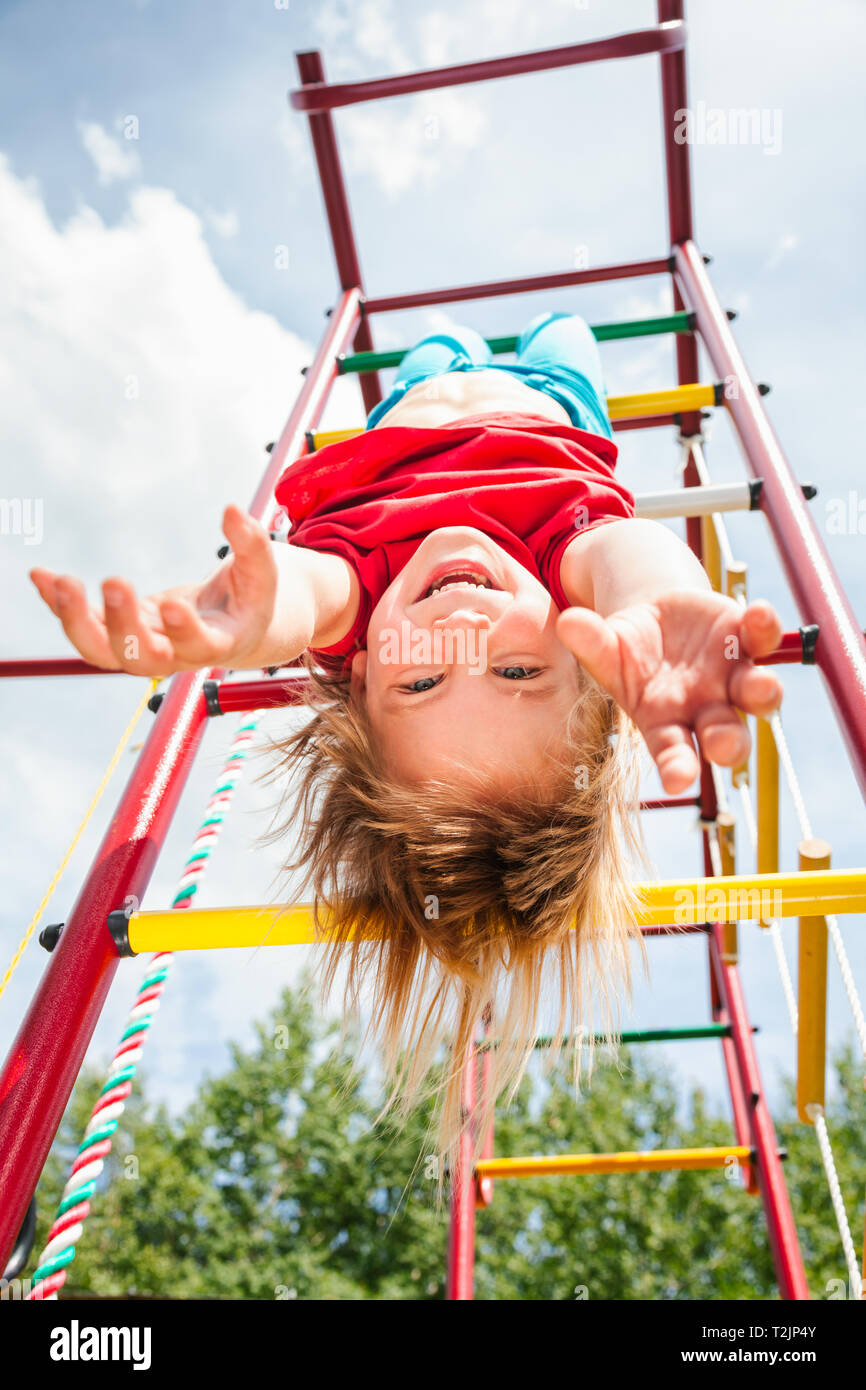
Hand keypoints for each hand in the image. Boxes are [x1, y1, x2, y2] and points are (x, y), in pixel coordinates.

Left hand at [29, 506, 278, 675]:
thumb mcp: (263, 572)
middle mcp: (175, 655)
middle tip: (114, 581)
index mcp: (217, 644)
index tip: (172, 605)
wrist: (231, 626)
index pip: (199, 647)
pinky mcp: (119, 632)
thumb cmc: (250, 598)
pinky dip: (59, 604)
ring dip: (76, 621)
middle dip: (122, 625)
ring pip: (101, 651)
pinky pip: (84, 625)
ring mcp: (143, 647)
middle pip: (141, 657)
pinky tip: (40, 576)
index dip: (184, 631)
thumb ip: (253, 545)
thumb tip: (232, 511)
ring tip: (60, 583)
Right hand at [556, 591, 782, 793]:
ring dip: (763, 692)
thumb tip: (568, 622)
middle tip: (724, 746)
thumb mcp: (605, 649)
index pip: (674, 753)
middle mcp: (706, 708)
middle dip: (728, 743)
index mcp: (667, 723)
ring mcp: (732, 676)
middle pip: (726, 735)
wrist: (657, 618)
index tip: (677, 781)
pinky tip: (757, 613)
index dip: (677, 767)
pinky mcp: (746, 639)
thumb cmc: (626, 650)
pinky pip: (764, 637)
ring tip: (762, 685)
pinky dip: (765, 627)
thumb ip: (591, 643)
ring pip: (756, 692)